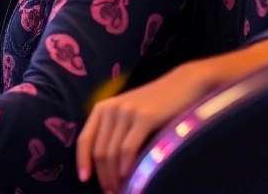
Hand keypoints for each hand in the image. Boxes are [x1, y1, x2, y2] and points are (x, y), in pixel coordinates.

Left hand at [76, 66, 209, 193]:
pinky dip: (126, 165)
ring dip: (114, 176)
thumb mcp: (129, 113)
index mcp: (102, 108)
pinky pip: (128, 148)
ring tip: (121, 190)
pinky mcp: (144, 117)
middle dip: (103, 176)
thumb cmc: (157, 104)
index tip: (84, 179)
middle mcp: (111, 108)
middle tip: (111, 191)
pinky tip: (129, 177)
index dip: (82, 161)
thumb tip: (106, 165)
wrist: (184, 84)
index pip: (85, 139)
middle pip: (99, 151)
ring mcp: (127, 112)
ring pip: (112, 153)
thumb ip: (115, 131)